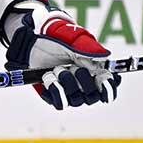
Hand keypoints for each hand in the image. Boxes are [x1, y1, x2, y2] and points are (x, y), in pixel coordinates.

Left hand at [4, 8, 120, 109]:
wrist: (34, 42)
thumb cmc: (58, 39)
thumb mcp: (74, 40)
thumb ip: (90, 48)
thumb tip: (106, 57)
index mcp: (96, 71)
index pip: (109, 86)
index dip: (109, 88)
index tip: (103, 80)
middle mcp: (85, 86)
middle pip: (93, 97)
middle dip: (83, 81)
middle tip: (74, 67)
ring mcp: (70, 92)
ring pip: (76, 100)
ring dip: (66, 82)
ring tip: (57, 68)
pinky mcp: (55, 96)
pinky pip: (60, 102)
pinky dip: (55, 88)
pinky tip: (49, 76)